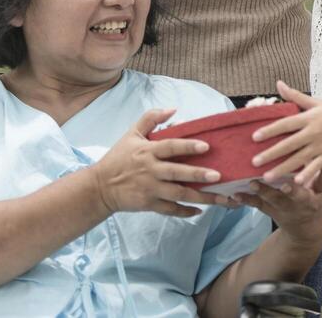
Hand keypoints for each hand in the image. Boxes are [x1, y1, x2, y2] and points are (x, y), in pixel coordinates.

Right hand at [91, 108, 230, 217]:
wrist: (100, 187)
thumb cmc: (118, 157)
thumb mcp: (131, 133)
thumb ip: (151, 118)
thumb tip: (173, 109)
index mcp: (148, 151)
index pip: (170, 147)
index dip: (188, 145)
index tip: (206, 146)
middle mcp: (151, 171)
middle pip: (177, 173)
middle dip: (198, 174)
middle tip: (218, 175)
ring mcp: (150, 189)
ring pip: (179, 194)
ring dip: (201, 197)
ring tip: (220, 198)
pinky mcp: (149, 204)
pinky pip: (170, 210)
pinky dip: (185, 211)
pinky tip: (200, 210)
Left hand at [232, 171, 321, 251]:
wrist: (306, 232)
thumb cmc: (318, 207)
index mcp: (308, 202)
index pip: (301, 195)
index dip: (293, 190)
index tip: (286, 184)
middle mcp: (291, 206)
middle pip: (278, 198)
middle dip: (267, 191)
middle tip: (256, 181)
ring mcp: (278, 209)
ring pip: (265, 201)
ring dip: (254, 194)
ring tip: (244, 185)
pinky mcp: (268, 210)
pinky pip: (256, 205)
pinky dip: (245, 200)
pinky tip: (234, 195)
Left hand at [253, 82, 321, 186]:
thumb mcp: (317, 102)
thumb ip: (296, 96)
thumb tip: (278, 84)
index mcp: (309, 118)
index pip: (285, 124)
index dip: (270, 130)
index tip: (254, 137)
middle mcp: (313, 133)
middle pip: (288, 144)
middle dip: (270, 154)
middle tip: (254, 162)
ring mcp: (321, 147)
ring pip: (299, 159)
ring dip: (282, 169)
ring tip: (267, 177)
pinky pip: (316, 168)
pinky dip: (307, 175)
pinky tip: (295, 182)